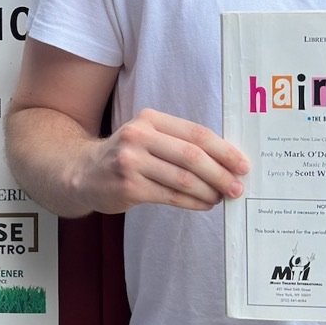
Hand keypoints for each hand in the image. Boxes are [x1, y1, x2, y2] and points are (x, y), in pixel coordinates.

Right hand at [73, 108, 247, 213]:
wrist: (83, 172)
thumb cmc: (126, 155)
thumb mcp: (148, 136)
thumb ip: (180, 143)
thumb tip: (225, 162)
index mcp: (150, 119)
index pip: (196, 134)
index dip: (224, 150)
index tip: (242, 165)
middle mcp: (139, 137)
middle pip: (192, 157)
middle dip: (220, 174)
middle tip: (237, 187)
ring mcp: (131, 162)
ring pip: (183, 179)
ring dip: (208, 191)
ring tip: (221, 197)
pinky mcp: (128, 187)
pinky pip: (170, 197)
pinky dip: (192, 202)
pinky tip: (204, 204)